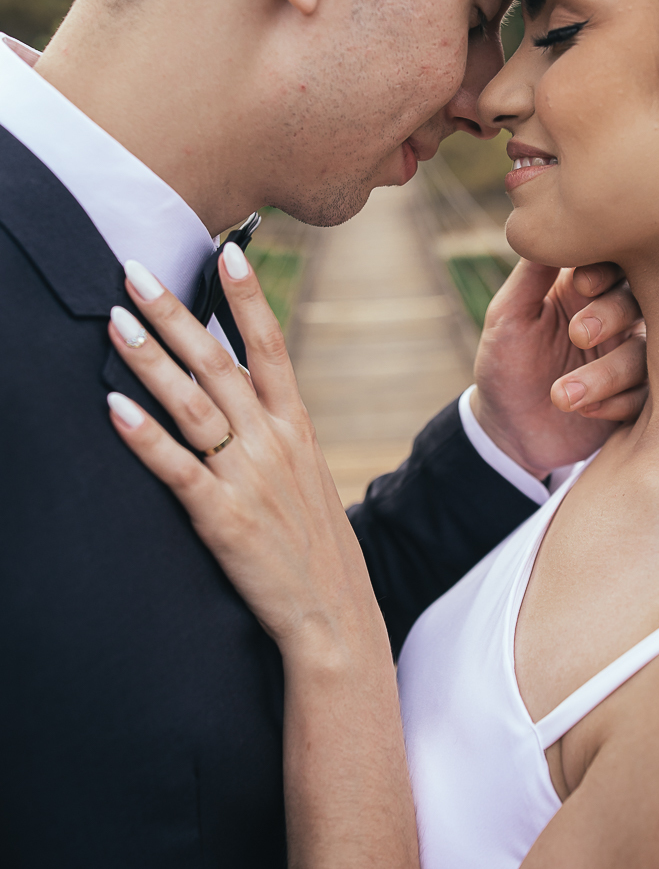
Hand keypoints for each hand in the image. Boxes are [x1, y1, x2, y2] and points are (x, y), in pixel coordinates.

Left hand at [105, 252, 378, 652]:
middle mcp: (274, 442)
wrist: (334, 616)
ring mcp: (248, 478)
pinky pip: (176, 468)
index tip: (228, 252)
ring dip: (151, 359)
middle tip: (135, 271)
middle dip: (174, 313)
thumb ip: (277, 436)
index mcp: (297, 429)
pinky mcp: (223, 518)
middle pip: (219, 363)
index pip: (270, 348)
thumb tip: (243, 399)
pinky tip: (114, 407)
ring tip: (114, 321)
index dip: (247, 298)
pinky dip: (144, 436)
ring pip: (192, 404)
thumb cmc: (316, 547)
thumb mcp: (308, 479)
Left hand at [472, 261, 645, 477]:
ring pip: (645, 353)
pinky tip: (583, 410)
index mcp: (584, 289)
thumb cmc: (504, 365)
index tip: (579, 285)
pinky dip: (618, 403)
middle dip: (612, 314)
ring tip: (562, 396)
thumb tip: (549, 220)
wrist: (508, 432)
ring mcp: (628, 357)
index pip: (614, 261)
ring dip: (607, 374)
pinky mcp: (638, 397)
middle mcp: (614, 318)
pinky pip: (649, 395)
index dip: (605, 268)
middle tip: (578, 335)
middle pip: (641, 300)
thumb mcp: (507, 317)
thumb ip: (532, 274)